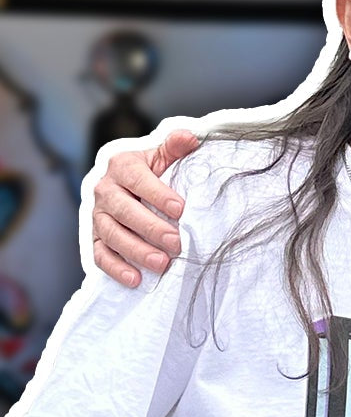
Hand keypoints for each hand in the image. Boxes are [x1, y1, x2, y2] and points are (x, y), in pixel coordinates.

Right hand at [91, 130, 200, 287]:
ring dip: (136, 251)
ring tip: (161, 263)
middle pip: (124, 211)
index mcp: (122, 166)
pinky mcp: (94, 237)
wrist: (126, 181)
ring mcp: (98, 216)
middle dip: (151, 228)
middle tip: (176, 243)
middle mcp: (105, 190)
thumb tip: (191, 138)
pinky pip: (100, 255)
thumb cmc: (152, 169)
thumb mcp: (163, 154)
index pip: (138, 180)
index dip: (158, 195)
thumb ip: (175, 146)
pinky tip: (135, 279)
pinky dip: (116, 268)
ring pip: (112, 235)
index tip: (180, 210)